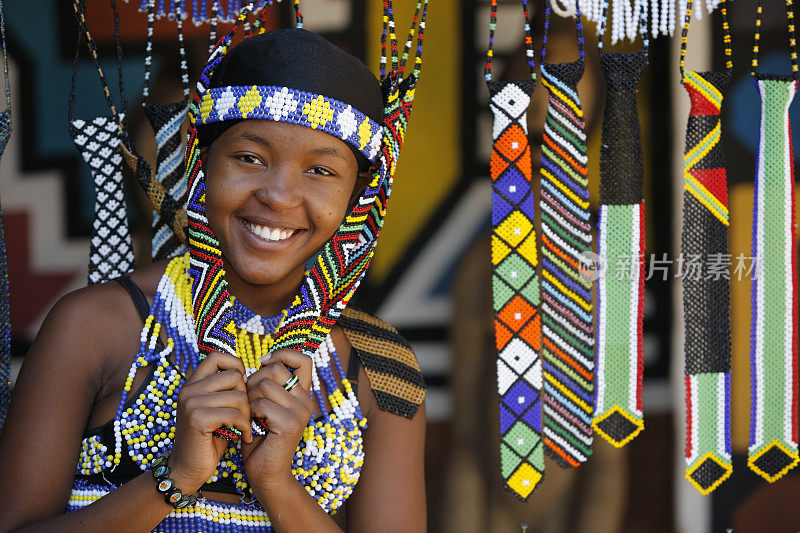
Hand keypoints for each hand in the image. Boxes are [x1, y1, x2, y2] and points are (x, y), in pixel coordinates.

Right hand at [170, 351, 252, 491]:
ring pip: (238, 395)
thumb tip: (249, 373)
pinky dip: (244, 426)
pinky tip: (243, 436)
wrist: (188, 469)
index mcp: (192, 383)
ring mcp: (190, 402)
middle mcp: (188, 389)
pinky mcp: (197, 418)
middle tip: (246, 414)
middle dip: (247, 396)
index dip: (236, 367)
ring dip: (247, 414)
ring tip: (244, 427)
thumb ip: (226, 390)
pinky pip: (234, 413)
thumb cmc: (209, 438)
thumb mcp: (217, 408)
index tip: (242, 388)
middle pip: (234, 376)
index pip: (217, 356)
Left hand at [242, 349, 314, 489]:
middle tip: (249, 400)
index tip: (263, 363)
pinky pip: (262, 404)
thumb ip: (269, 385)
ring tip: (249, 415)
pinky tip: (251, 425)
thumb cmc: (261, 439)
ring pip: (265, 385)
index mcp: (303, 394)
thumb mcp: (266, 406)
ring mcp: (301, 412)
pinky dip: (250, 413)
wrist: (265, 473)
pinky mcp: (291, 424)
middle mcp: (307, 400)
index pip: (303, 359)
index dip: (282, 354)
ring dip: (249, 398)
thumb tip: (263, 360)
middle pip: (276, 369)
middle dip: (254, 380)